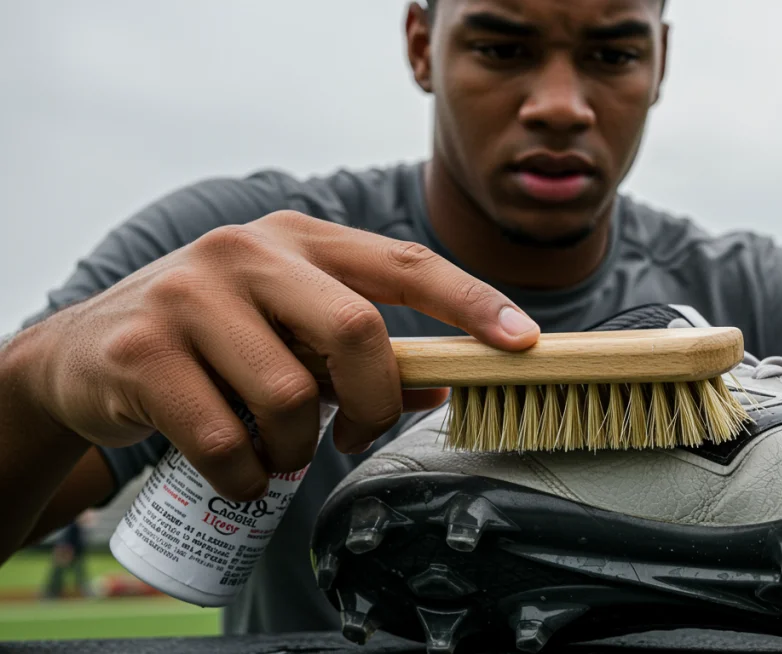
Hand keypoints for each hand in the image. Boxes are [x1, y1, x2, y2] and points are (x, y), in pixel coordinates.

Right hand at [23, 211, 540, 500]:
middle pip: (357, 331)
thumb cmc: (213, 341)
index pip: (403, 263)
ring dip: (300, 448)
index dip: (469, 302)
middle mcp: (246, 251)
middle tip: (355, 436)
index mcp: (298, 238)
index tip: (523, 340)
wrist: (85, 354)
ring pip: (292, 396)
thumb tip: (439, 386)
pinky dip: (250, 477)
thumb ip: (357, 349)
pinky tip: (243, 471)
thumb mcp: (287, 328)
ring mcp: (189, 294)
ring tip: (281, 451)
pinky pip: (229, 441)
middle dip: (374, 402)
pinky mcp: (142, 351)